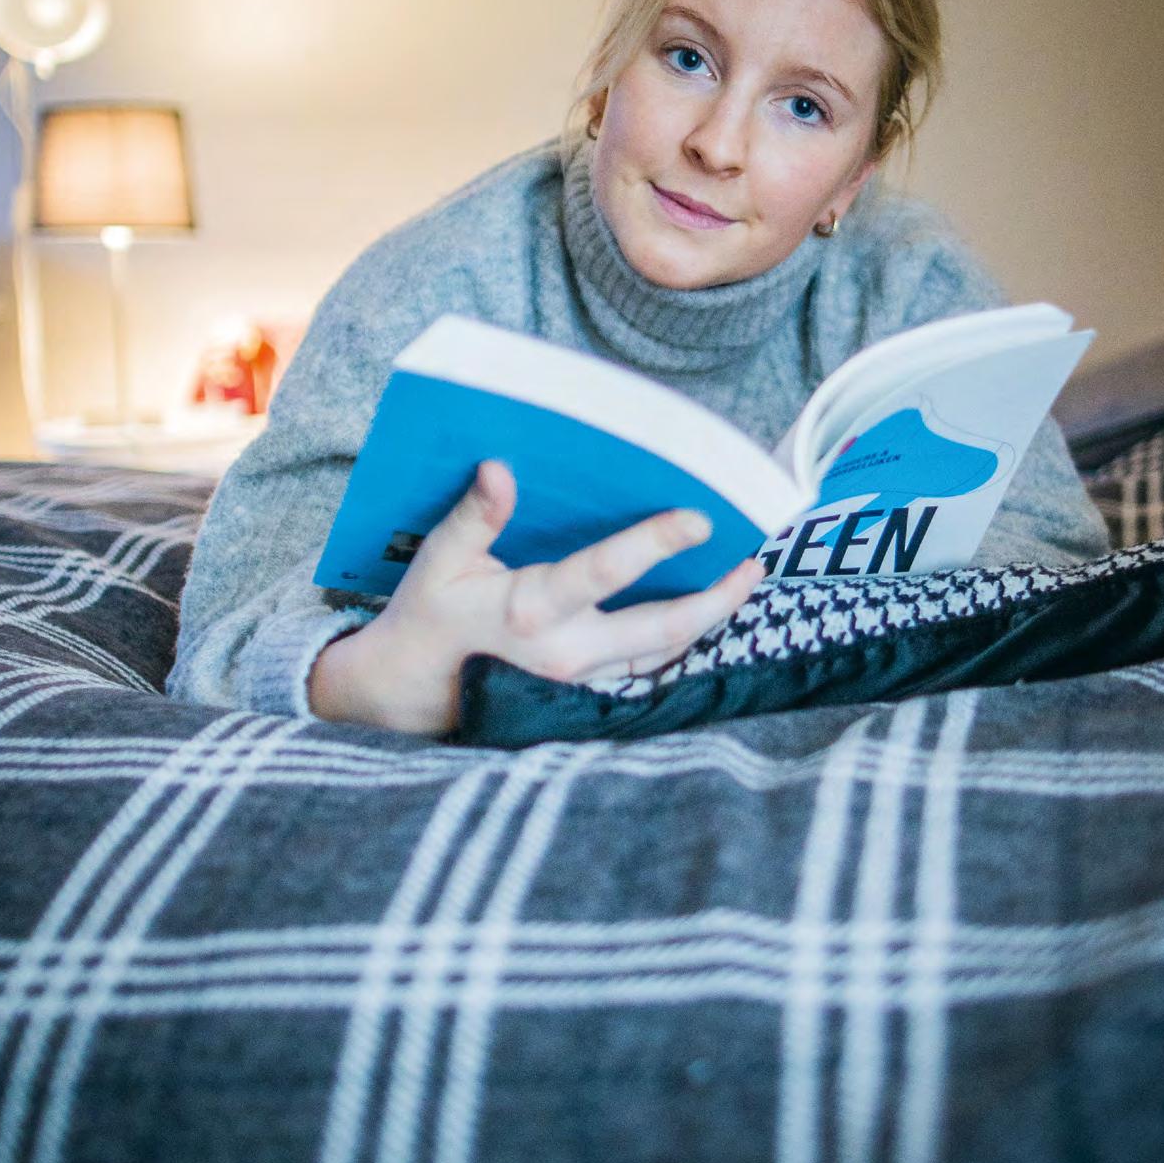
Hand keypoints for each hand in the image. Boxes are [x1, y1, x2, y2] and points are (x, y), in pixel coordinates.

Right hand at [310, 460, 763, 734]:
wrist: (407, 694)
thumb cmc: (427, 618)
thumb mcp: (440, 560)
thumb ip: (475, 516)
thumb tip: (500, 468)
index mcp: (531, 612)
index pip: (606, 573)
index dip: (656, 543)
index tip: (700, 519)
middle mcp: (567, 653)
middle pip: (662, 630)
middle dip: (716, 599)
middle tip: (755, 564)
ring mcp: (580, 681)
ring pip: (661, 654)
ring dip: (706, 619)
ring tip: (743, 581)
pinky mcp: (584, 694)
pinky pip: (644, 667)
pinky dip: (677, 640)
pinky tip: (701, 611)